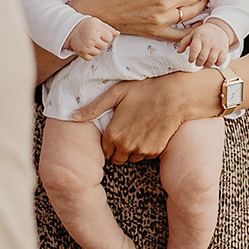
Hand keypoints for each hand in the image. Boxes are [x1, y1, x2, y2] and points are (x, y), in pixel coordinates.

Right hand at [67, 16, 116, 59]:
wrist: (71, 29)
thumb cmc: (87, 25)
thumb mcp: (98, 23)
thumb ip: (109, 29)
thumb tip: (118, 34)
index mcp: (97, 29)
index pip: (109, 38)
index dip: (106, 36)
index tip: (100, 34)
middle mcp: (91, 38)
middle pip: (104, 46)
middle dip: (100, 42)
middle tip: (93, 38)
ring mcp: (86, 46)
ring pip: (98, 52)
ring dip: (95, 48)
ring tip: (89, 42)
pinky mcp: (82, 53)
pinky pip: (91, 58)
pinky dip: (89, 54)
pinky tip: (86, 47)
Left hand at [73, 70, 219, 162]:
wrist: (175, 96)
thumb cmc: (144, 90)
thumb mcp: (116, 93)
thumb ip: (93, 108)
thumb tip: (72, 116)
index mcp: (113, 134)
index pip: (104, 150)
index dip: (109, 141)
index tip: (116, 130)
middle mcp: (125, 146)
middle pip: (117, 158)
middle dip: (119, 148)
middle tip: (127, 131)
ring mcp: (141, 151)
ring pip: (131, 158)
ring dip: (132, 149)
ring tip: (139, 129)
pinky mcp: (155, 151)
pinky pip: (146, 155)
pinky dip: (146, 147)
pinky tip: (150, 131)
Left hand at [177, 18, 235, 67]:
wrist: (218, 27)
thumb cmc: (202, 33)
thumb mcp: (192, 35)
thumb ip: (184, 43)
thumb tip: (178, 52)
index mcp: (199, 37)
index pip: (194, 50)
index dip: (191, 58)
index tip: (191, 60)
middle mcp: (208, 41)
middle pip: (202, 57)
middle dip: (198, 63)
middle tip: (198, 62)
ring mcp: (217, 45)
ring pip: (211, 60)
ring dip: (207, 65)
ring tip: (204, 63)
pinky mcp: (224, 48)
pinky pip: (221, 60)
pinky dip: (217, 64)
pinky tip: (214, 61)